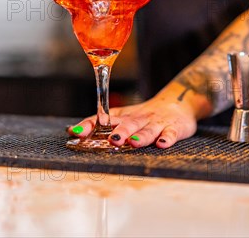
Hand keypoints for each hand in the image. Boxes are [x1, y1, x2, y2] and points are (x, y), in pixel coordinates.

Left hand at [67, 83, 207, 148]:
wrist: (177, 103)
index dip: (90, 125)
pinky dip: (167, 138)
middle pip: (128, 124)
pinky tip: (162, 144)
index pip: (104, 119)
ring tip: (132, 142)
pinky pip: (170, 133)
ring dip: (140, 136)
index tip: (76, 132)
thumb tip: (71, 131)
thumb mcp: (123, 117)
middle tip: (111, 140)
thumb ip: (100, 125)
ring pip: (148, 129)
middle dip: (119, 132)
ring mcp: (156, 123)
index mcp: (124, 116)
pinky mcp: (174, 127)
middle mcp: (139, 118)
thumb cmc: (145, 115)